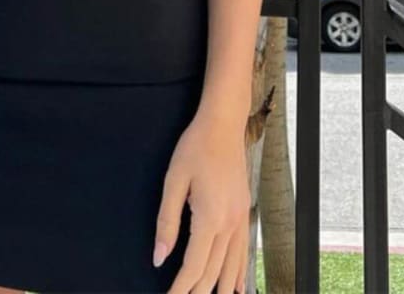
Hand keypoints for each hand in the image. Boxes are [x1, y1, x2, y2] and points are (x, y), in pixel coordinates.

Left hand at [153, 113, 249, 293]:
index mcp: (210, 218)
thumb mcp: (173, 180)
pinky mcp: (245, 213)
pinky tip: (238, 287)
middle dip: (198, 292)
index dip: (180, 288)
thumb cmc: (195, 148)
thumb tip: (159, 257)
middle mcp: (230, 224)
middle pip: (213, 272)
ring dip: (220, 288)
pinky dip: (240, 273)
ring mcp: (241, 219)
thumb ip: (167, 222)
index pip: (194, 267)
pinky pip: (244, 252)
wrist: (223, 125)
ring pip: (232, 267)